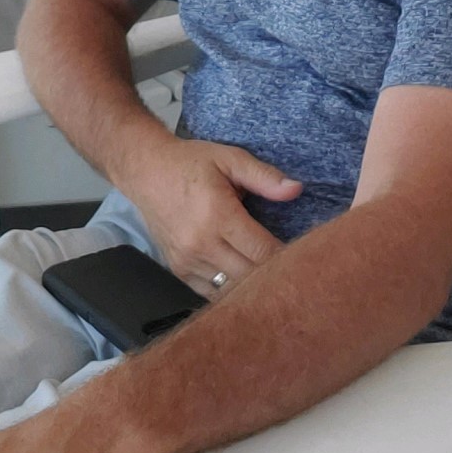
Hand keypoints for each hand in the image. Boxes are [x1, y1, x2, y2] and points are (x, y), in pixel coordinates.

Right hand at [117, 136, 300, 296]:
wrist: (146, 172)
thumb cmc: (191, 163)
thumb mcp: (230, 158)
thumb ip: (264, 176)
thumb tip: (297, 189)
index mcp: (218, 215)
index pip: (262, 251)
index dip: (287, 258)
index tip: (305, 258)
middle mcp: (201, 243)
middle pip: (250, 276)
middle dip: (275, 277)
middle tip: (296, 274)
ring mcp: (187, 261)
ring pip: (231, 290)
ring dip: (253, 287)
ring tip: (274, 282)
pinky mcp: (178, 270)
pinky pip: (211, 294)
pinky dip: (231, 291)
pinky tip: (245, 283)